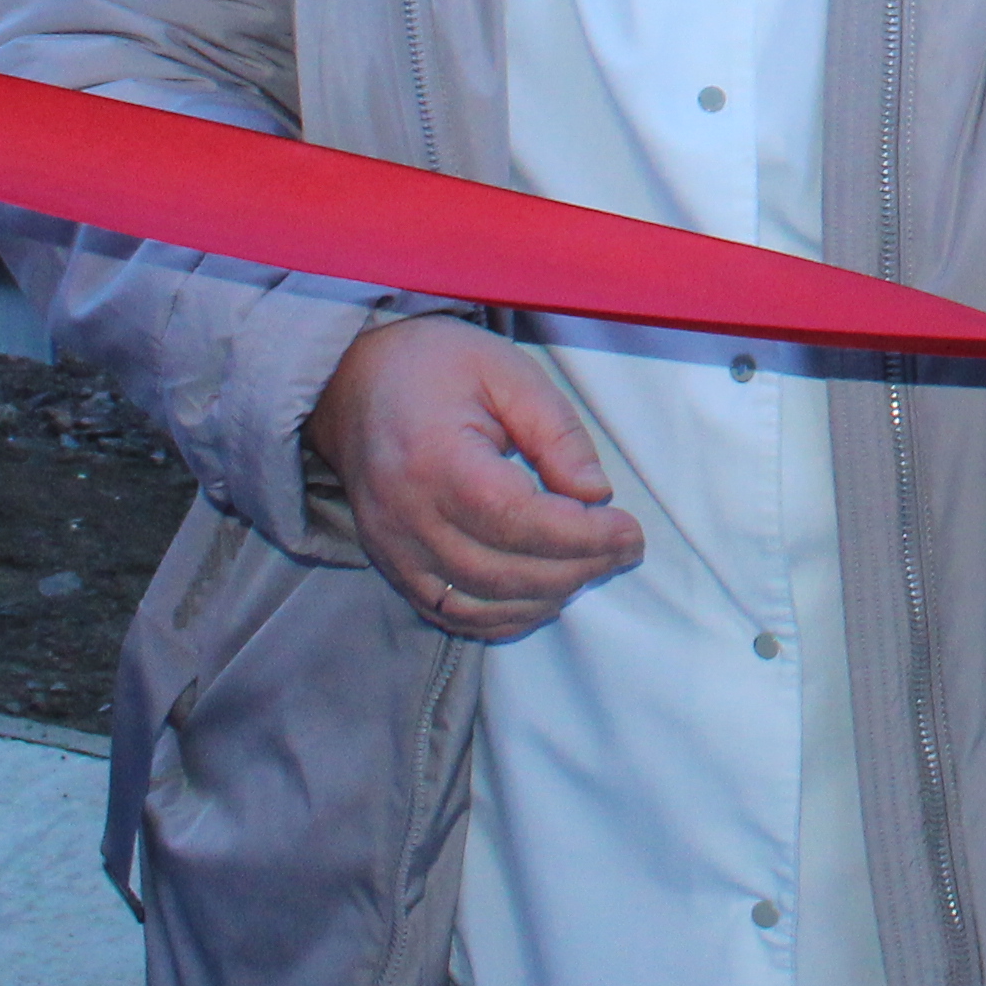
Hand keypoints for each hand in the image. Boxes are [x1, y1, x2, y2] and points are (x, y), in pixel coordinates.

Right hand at [303, 314, 644, 638]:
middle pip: (502, 571)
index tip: (630, 531)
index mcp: (434, 459)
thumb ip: (557, 432)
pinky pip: (450, 613)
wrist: (355, 382)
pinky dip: (503, 618)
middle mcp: (405, 515)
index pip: (517, 518)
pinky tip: (543, 596)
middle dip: (577, 568)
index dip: (582, 536)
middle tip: (624, 550)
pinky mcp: (391, 565)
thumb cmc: (436, 367)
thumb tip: (597, 495)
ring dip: (545, 597)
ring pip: (479, 604)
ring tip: (591, 568)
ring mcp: (392, 548)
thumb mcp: (509, 373)